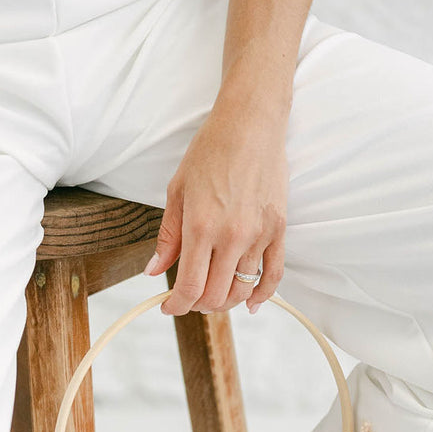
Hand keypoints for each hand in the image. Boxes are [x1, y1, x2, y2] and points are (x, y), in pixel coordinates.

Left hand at [144, 93, 289, 316]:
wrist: (251, 124)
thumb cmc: (211, 151)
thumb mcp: (177, 191)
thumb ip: (167, 237)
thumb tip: (153, 271)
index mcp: (200, 227)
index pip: (189, 287)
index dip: (176, 306)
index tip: (167, 307)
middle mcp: (231, 237)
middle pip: (215, 296)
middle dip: (197, 305)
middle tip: (188, 298)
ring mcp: (258, 235)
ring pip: (242, 291)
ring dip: (224, 302)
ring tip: (213, 295)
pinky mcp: (278, 230)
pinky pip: (273, 276)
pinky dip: (261, 296)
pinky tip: (250, 304)